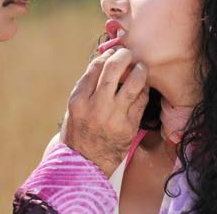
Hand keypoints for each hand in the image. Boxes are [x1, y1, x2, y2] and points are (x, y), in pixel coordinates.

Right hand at [60, 48, 148, 176]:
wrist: (85, 164)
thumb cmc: (79, 131)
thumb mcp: (74, 107)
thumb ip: (87, 86)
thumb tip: (103, 61)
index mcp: (79, 100)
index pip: (95, 67)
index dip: (106, 55)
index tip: (112, 52)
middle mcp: (95, 106)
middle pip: (113, 69)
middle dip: (123, 56)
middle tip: (128, 53)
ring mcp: (114, 117)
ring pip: (133, 83)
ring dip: (139, 70)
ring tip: (140, 67)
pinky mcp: (129, 126)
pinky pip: (141, 100)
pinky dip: (143, 89)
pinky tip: (142, 86)